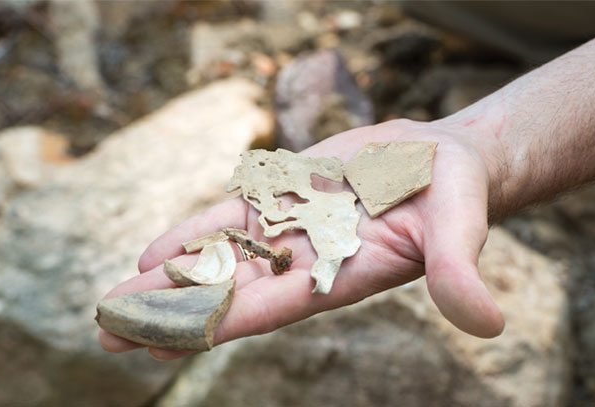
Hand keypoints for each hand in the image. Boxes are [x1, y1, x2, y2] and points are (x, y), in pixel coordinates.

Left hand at [98, 118, 504, 359]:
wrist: (442, 161)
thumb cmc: (455, 196)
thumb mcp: (460, 229)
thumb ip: (459, 272)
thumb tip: (486, 323)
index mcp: (340, 276)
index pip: (270, 306)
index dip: (216, 321)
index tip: (161, 339)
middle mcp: (306, 261)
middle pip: (228, 292)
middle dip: (171, 313)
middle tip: (108, 335)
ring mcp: (291, 229)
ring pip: (220, 258)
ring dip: (168, 279)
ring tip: (112, 300)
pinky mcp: (285, 195)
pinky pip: (231, 218)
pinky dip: (193, 234)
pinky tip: (154, 253)